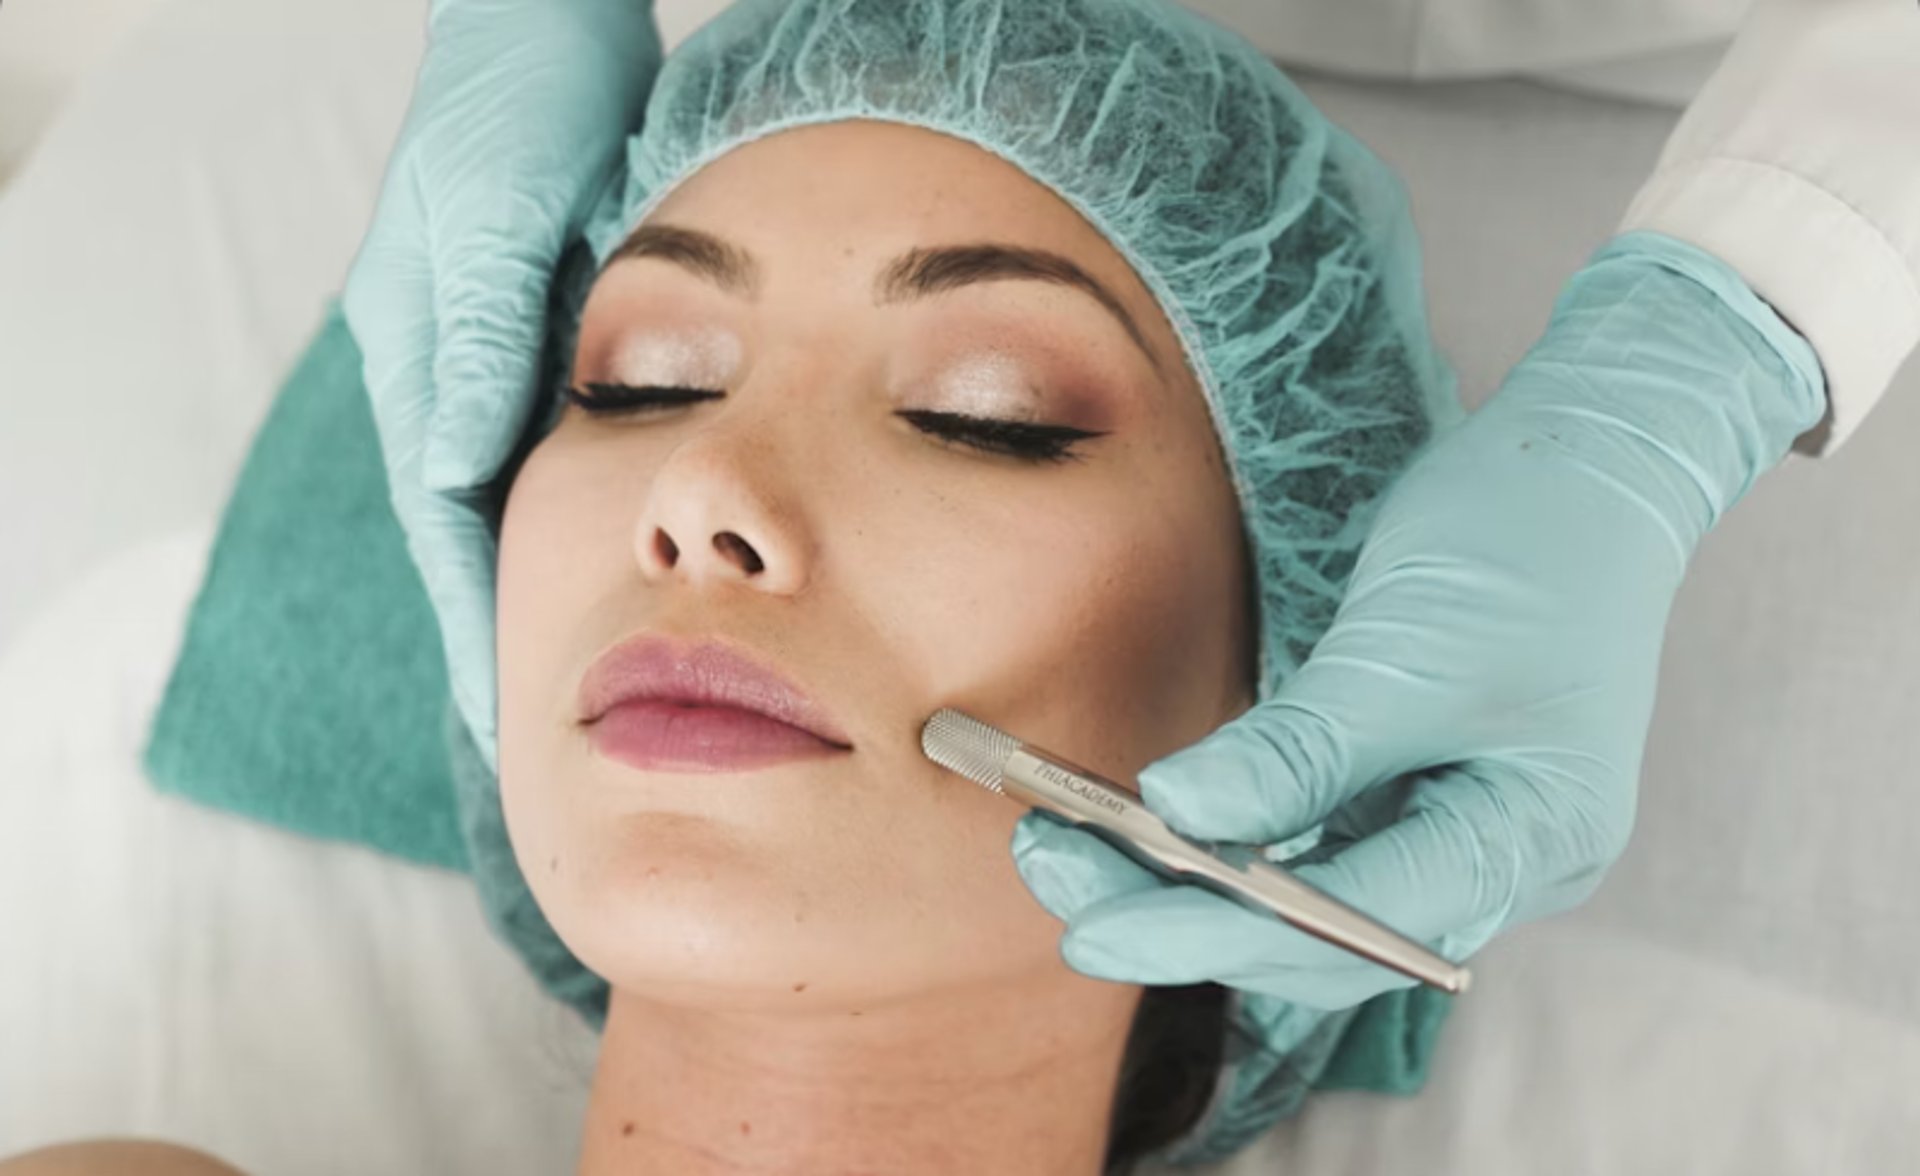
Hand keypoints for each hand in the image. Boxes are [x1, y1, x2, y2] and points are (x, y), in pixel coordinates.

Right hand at [343, 0, 660, 769]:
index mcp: (423, 359)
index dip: (481, 631)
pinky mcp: (553, 340)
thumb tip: (456, 474)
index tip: (515, 725)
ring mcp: (506, 360)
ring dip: (561, 592)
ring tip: (606, 687)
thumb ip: (480, 340)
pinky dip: (599, 522)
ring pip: (531, 506)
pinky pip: (573, 456)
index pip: (449, 529)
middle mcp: (458, 374)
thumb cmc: (514, 96)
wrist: (550, 19)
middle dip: (515, 640)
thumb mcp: (492, 212)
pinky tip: (640, 572)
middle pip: (484, 537)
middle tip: (560, 747)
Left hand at [1010, 232, 1826, 1009]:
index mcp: (1530, 840)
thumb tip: (1175, 815)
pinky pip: (1314, 843)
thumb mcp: (1406, 649)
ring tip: (1069, 847)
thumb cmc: (1526, 540)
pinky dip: (1232, 835)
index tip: (1090, 928)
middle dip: (1182, 917)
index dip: (1212, 935)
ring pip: (1306, 898)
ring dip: (1190, 881)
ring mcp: (1461, 826)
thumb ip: (1299, 750)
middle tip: (1053, 875)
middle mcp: (1501, 860)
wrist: (1592, 457)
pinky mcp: (1420, 785)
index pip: (1349, 931)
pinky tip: (1149, 824)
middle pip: (1320, 937)